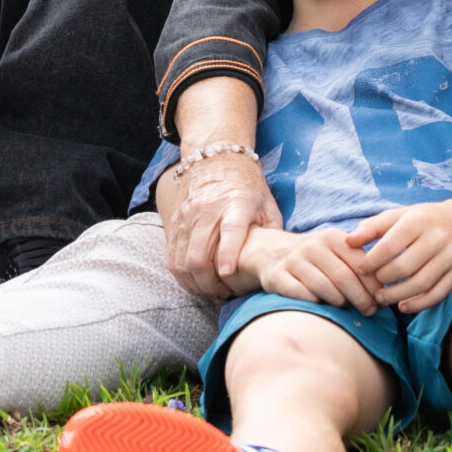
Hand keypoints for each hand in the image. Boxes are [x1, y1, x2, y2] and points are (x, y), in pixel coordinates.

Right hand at [162, 151, 283, 298]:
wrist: (215, 158)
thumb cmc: (247, 186)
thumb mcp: (268, 204)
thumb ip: (272, 232)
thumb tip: (279, 263)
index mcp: (236, 204)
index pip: (229, 231)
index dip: (227, 254)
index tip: (227, 274)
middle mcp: (207, 210)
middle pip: (198, 254)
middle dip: (208, 283)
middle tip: (223, 293)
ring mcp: (187, 217)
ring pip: (181, 260)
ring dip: (194, 282)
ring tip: (210, 289)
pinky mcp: (175, 222)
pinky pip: (172, 256)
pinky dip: (182, 274)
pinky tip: (195, 280)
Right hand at [253, 228, 384, 312]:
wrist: (272, 253)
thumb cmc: (316, 259)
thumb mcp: (337, 251)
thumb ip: (359, 263)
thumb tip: (384, 290)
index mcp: (332, 238)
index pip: (360, 263)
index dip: (373, 285)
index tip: (381, 301)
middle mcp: (312, 246)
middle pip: (343, 277)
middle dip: (360, 298)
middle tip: (369, 312)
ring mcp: (293, 260)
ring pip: (322, 287)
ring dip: (339, 302)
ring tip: (347, 310)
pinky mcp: (276, 276)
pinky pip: (299, 293)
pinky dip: (313, 302)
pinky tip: (321, 306)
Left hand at [348, 202, 451, 311]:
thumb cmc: (424, 218)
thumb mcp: (399, 215)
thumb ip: (372, 227)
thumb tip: (347, 241)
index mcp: (417, 221)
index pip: (389, 245)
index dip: (371, 261)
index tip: (360, 269)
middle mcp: (436, 238)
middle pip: (405, 267)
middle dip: (384, 280)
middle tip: (371, 286)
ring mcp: (450, 256)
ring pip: (422, 283)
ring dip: (398, 295)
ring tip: (382, 299)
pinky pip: (439, 293)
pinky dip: (420, 303)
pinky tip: (404, 306)